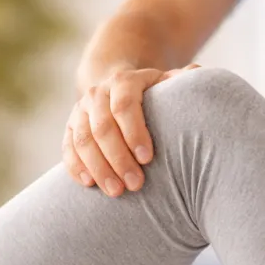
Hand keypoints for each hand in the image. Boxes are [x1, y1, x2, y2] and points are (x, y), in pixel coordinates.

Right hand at [63, 64, 200, 196]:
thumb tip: (197, 72)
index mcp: (123, 81)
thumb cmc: (152, 94)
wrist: (116, 89)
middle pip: (102, 127)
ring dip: (98, 168)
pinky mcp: (69, 128)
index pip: (125, 105)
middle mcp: (97, 94)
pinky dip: (75, 167)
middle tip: (135, 185)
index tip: (148, 159)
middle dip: (118, 158)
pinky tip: (89, 184)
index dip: (134, 132)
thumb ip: (184, 80)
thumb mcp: (167, 83)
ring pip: (82, 140)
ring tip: (116, 192)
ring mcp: (80, 111)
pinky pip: (68, 148)